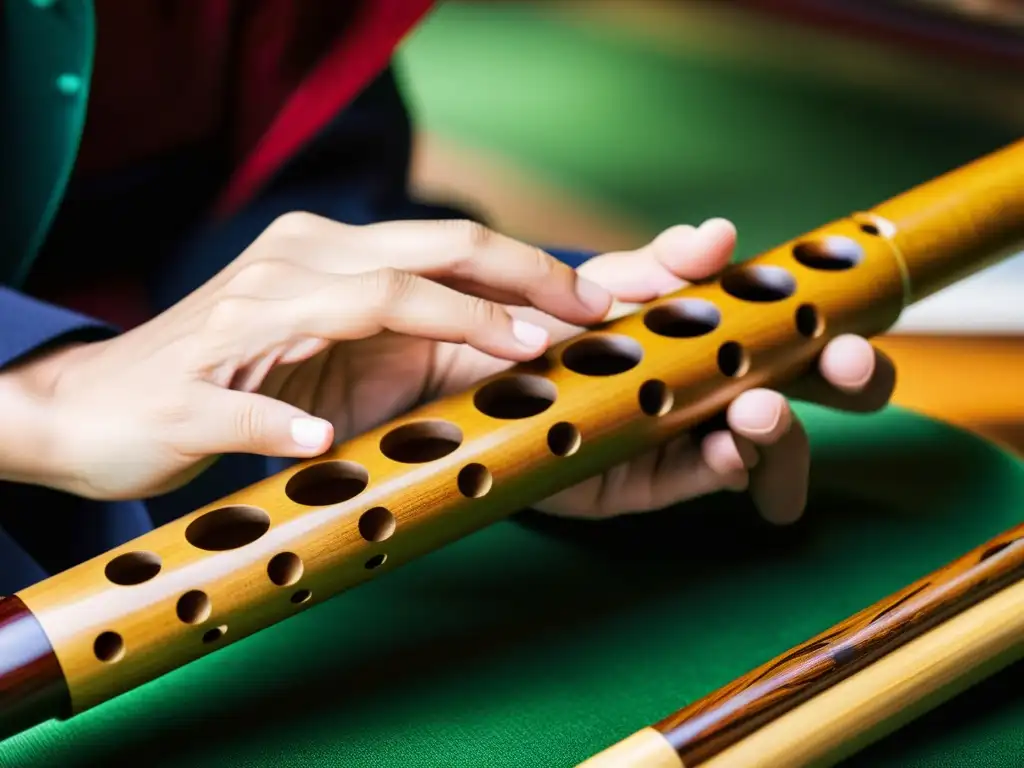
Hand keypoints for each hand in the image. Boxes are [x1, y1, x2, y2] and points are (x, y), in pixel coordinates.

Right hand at [21, 214, 612, 499]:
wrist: (98, 407)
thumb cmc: (230, 379)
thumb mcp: (329, 348)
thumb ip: (404, 337)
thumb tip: (519, 347)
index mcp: (325, 257)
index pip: (444, 244)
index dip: (528, 267)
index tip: (600, 297)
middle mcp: (290, 270)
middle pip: (421, 254)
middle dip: (519, 280)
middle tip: (590, 313)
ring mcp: (239, 325)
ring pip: (356, 303)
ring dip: (447, 323)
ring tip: (519, 352)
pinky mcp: (190, 392)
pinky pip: (246, 405)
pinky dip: (284, 423)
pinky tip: (319, 441)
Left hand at [432, 219, 895, 524]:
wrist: (467, 371)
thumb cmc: (540, 320)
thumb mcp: (604, 286)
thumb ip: (662, 267)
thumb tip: (721, 233)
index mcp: (714, 336)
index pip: (796, 335)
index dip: (835, 332)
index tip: (857, 328)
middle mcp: (709, 388)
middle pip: (798, 389)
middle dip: (839, 382)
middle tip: (851, 368)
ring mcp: (681, 436)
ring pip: (756, 439)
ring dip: (776, 428)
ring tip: (761, 411)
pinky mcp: (643, 479)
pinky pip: (696, 475)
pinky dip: (723, 464)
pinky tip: (730, 452)